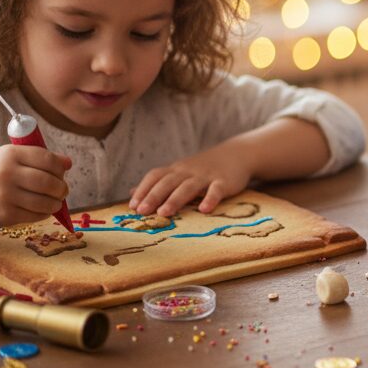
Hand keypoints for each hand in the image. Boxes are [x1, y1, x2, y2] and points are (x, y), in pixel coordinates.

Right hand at [0, 145, 71, 225]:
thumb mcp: (14, 157)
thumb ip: (41, 157)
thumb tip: (68, 163)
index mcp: (11, 154)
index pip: (47, 159)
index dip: (60, 168)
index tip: (62, 173)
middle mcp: (7, 173)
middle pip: (48, 182)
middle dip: (62, 188)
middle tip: (63, 191)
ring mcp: (5, 195)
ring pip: (44, 202)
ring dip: (56, 203)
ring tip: (56, 201)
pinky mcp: (5, 214)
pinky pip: (35, 215)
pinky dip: (45, 213)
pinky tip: (43, 209)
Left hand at [130, 144, 251, 215]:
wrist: (236, 154)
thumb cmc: (204, 168)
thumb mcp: (179, 172)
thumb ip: (158, 182)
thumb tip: (131, 193)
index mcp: (176, 170)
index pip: (155, 176)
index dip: (143, 190)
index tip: (133, 205)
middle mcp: (188, 171)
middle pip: (168, 182)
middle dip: (153, 196)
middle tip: (142, 211)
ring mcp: (206, 176)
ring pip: (188, 187)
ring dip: (175, 199)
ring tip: (164, 213)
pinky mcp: (224, 181)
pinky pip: (216, 190)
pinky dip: (210, 199)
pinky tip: (204, 210)